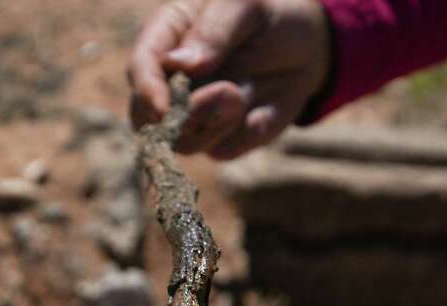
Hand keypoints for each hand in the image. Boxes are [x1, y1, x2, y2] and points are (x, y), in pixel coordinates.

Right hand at [128, 0, 328, 159]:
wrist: (306, 43)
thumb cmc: (268, 13)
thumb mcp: (245, 5)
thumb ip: (213, 30)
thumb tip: (179, 65)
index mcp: (167, 38)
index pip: (140, 68)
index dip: (146, 91)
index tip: (162, 109)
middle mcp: (172, 83)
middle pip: (150, 118)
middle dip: (187, 115)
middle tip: (229, 92)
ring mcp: (196, 115)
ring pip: (188, 141)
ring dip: (220, 123)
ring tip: (243, 94)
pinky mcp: (223, 137)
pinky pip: (225, 150)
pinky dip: (247, 133)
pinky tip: (265, 110)